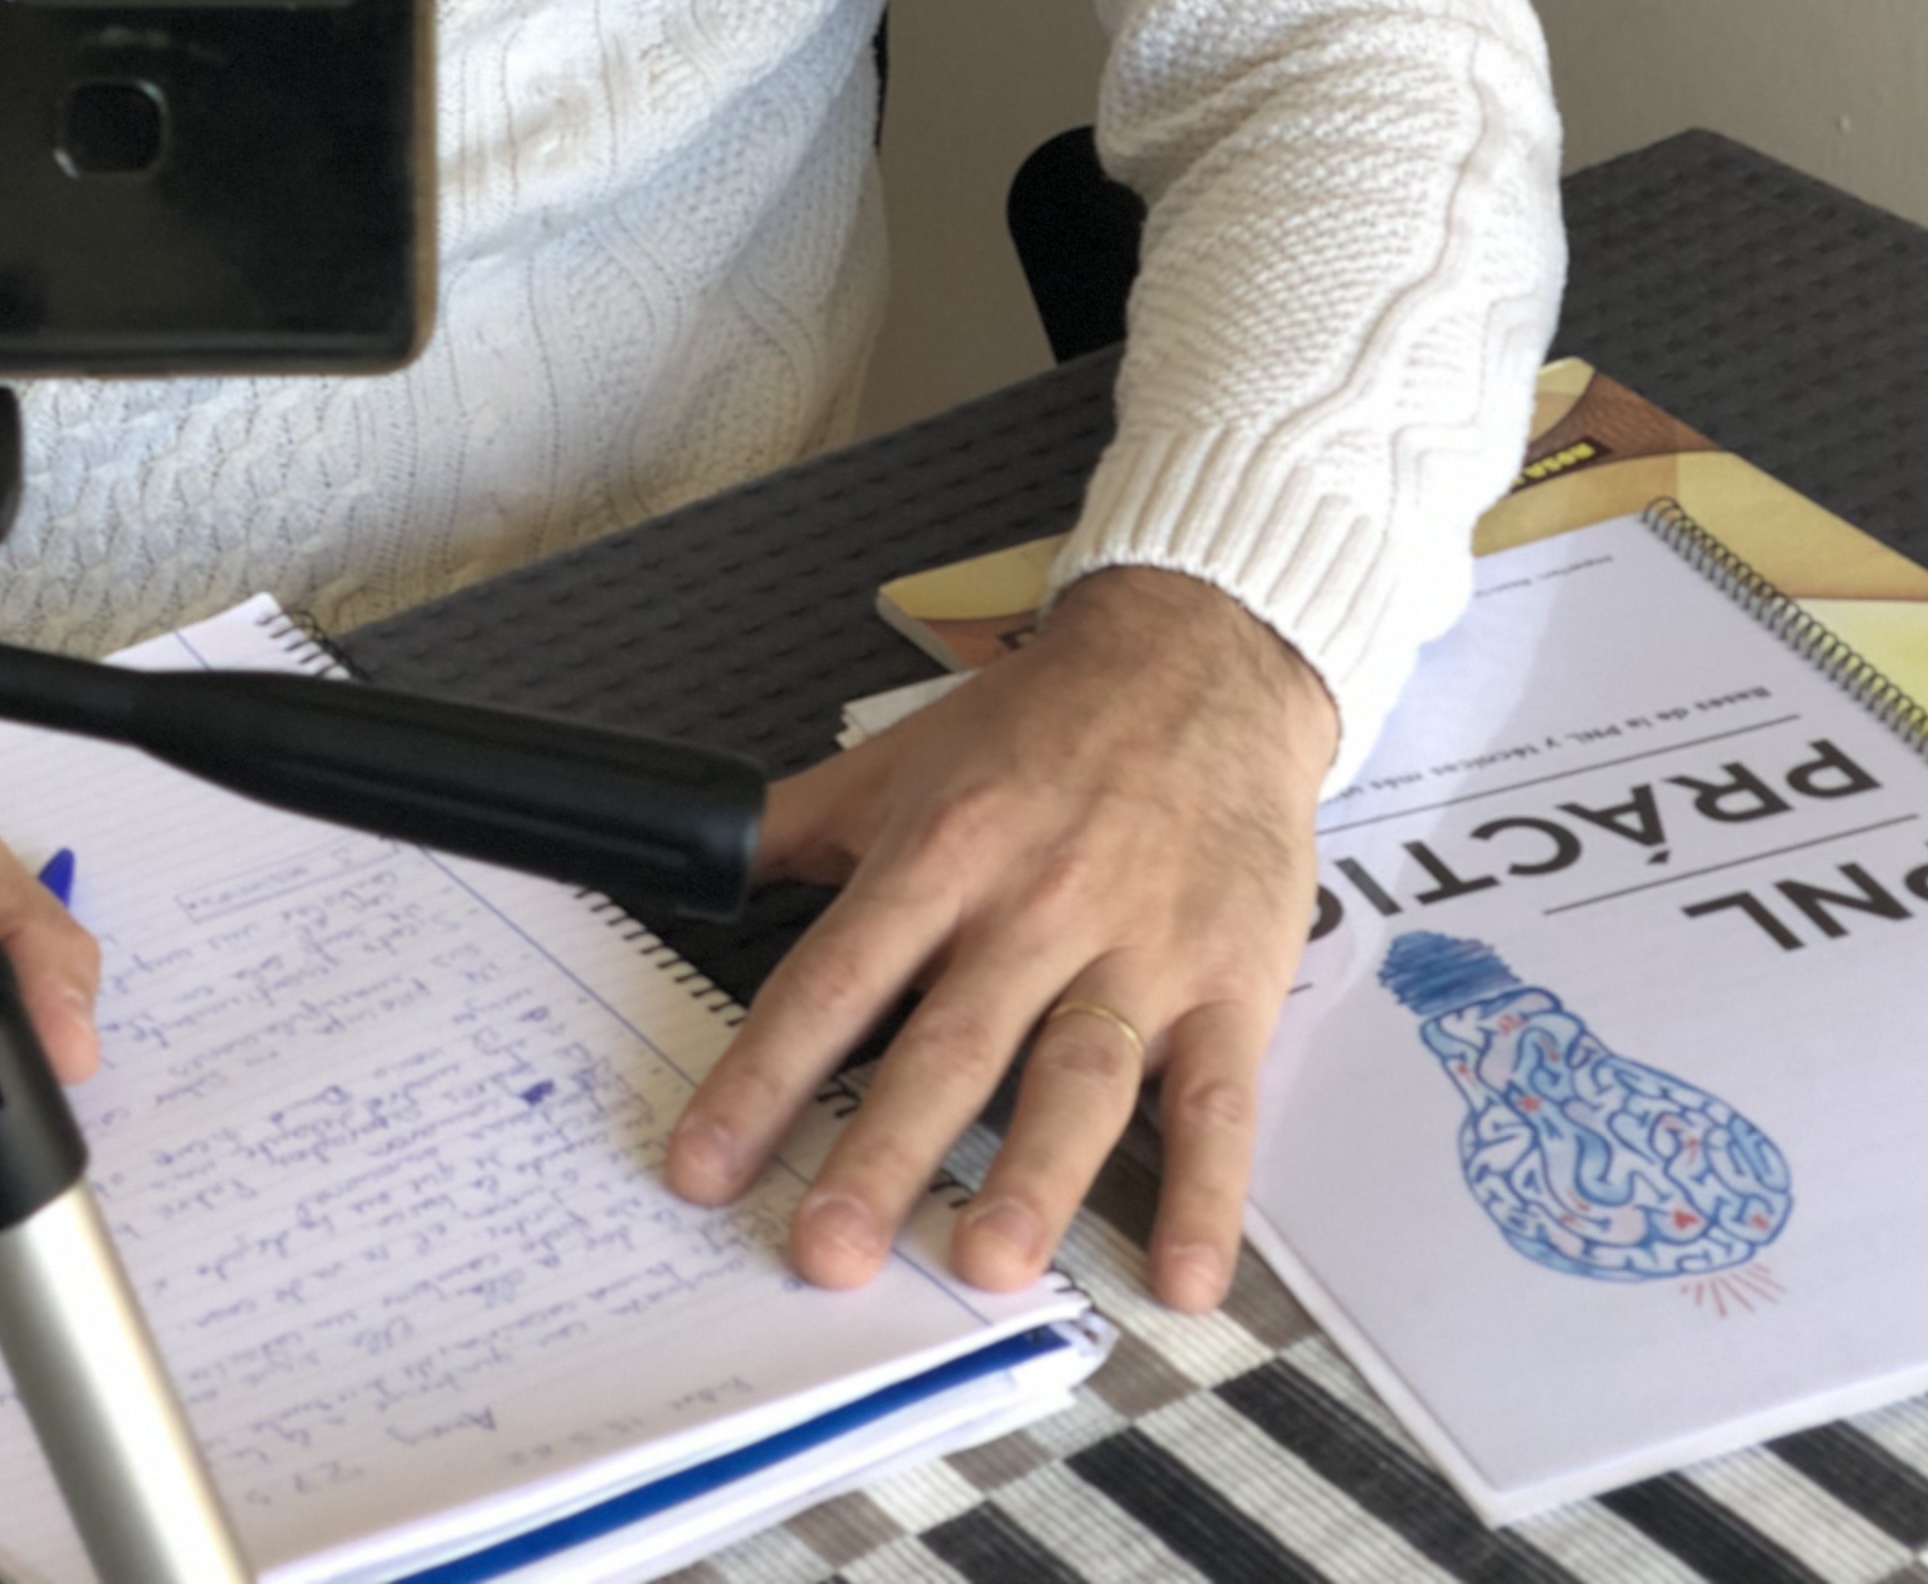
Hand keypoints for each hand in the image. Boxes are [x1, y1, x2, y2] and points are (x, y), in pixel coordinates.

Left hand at [665, 565, 1332, 1308]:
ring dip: (1035, 1174)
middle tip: (830, 1249)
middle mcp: (1033, 906)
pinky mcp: (1229, 981)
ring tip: (989, 1262)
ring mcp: (1138, 948)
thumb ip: (800, 824)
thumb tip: (699, 861)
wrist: (1202, 653)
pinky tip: (1180, 1273)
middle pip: (949, 1042)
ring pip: (1079, 1073)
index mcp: (941, 853)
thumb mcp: (903, 757)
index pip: (833, 978)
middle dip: (884, 1151)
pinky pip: (1218, 1099)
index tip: (706, 1167)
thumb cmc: (1047, 719)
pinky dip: (1206, 1191)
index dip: (761, 1078)